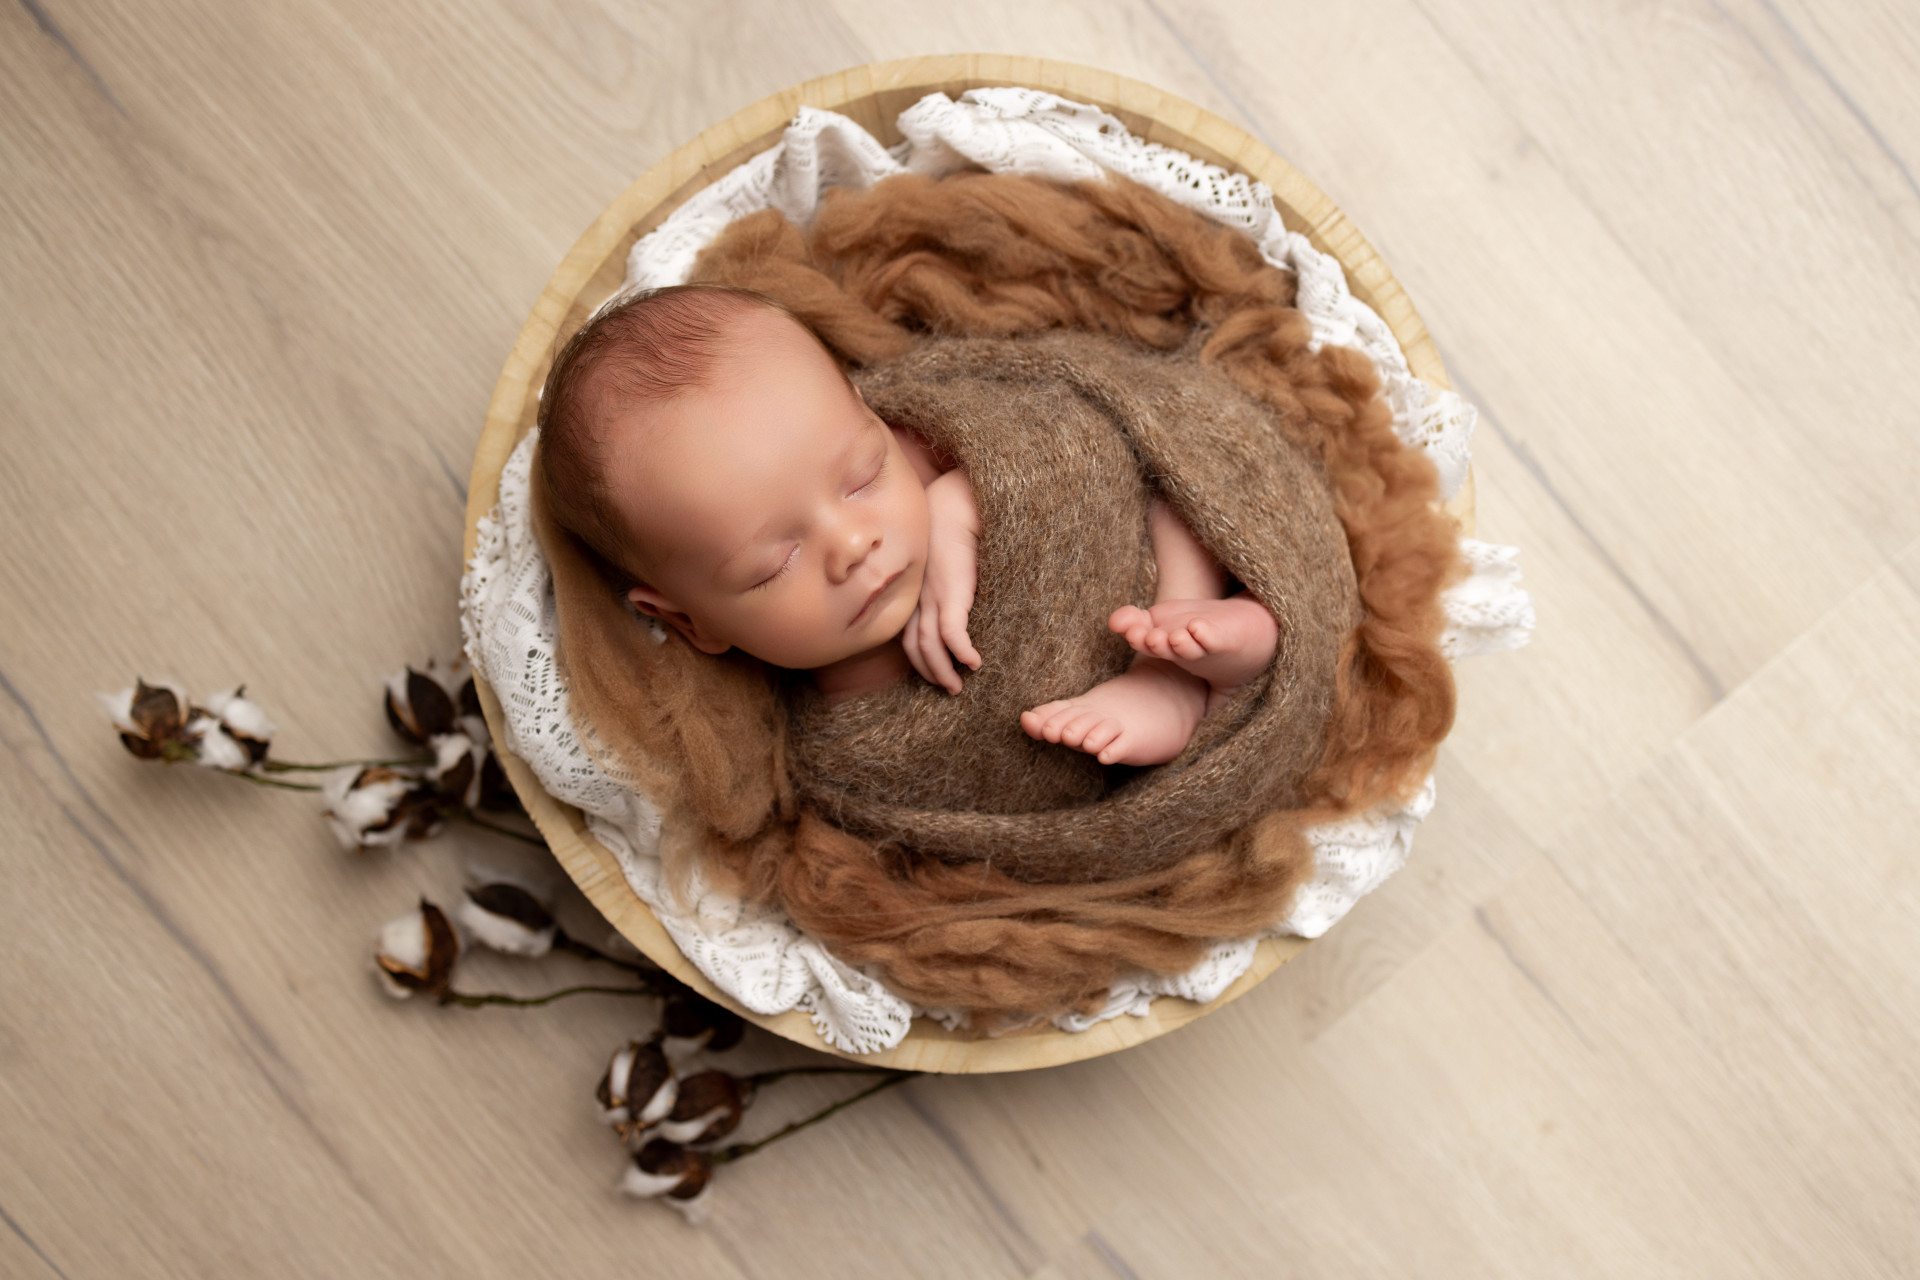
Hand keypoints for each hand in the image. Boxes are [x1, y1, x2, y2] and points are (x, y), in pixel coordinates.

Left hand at [902, 469, 980, 693]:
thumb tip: (959, 599)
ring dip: (944, 671)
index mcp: (915, 591)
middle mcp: (918, 598)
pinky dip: (962, 653)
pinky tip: (974, 663)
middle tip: (948, 688)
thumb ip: (945, 581)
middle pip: (915, 647)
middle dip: (931, 672)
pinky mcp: (952, 593)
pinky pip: (953, 634)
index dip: (920, 659)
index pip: (908, 635)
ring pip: (930, 647)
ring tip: (958, 685)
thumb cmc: (953, 527)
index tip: (935, 672)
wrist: (958, 504)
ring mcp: (933, 597)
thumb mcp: (943, 560)